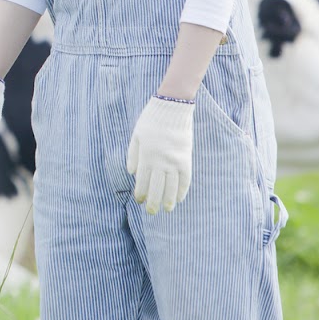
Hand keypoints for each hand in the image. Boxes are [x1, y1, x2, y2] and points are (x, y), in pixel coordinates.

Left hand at [126, 98, 194, 213]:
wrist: (173, 108)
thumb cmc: (151, 120)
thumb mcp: (136, 135)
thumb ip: (133, 155)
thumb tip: (132, 173)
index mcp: (146, 155)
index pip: (142, 181)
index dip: (140, 193)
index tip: (138, 201)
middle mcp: (160, 161)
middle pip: (156, 188)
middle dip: (153, 202)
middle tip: (151, 212)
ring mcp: (175, 161)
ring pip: (171, 187)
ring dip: (168, 200)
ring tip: (166, 210)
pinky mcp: (186, 159)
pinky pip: (185, 179)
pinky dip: (182, 191)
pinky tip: (179, 199)